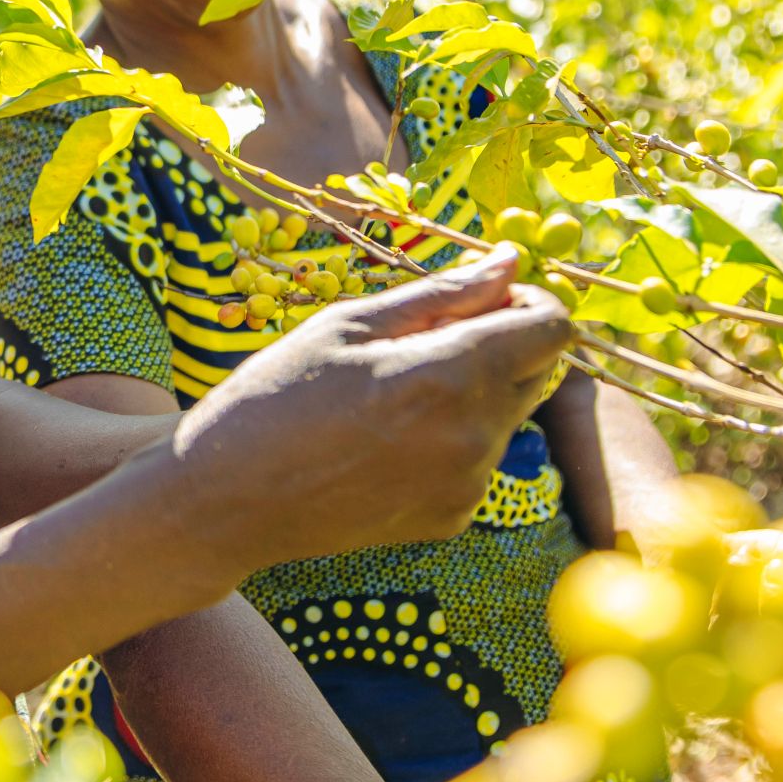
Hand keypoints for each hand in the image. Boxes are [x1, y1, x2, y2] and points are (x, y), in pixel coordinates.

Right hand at [163, 248, 570, 571]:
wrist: (229, 500)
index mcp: (450, 375)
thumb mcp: (351, 324)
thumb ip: (443, 294)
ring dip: (476, 393)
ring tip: (393, 394)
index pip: (553, 329)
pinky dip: (451, 438)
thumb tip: (510, 263)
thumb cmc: (277, 394)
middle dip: (503, 345)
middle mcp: (474, 436)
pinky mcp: (453, 518)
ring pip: (509, 417)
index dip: (528, 303)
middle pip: (540, 371)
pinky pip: (479, 460)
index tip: (484, 300)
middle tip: (427, 340)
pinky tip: (387, 439)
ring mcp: (467, 484)